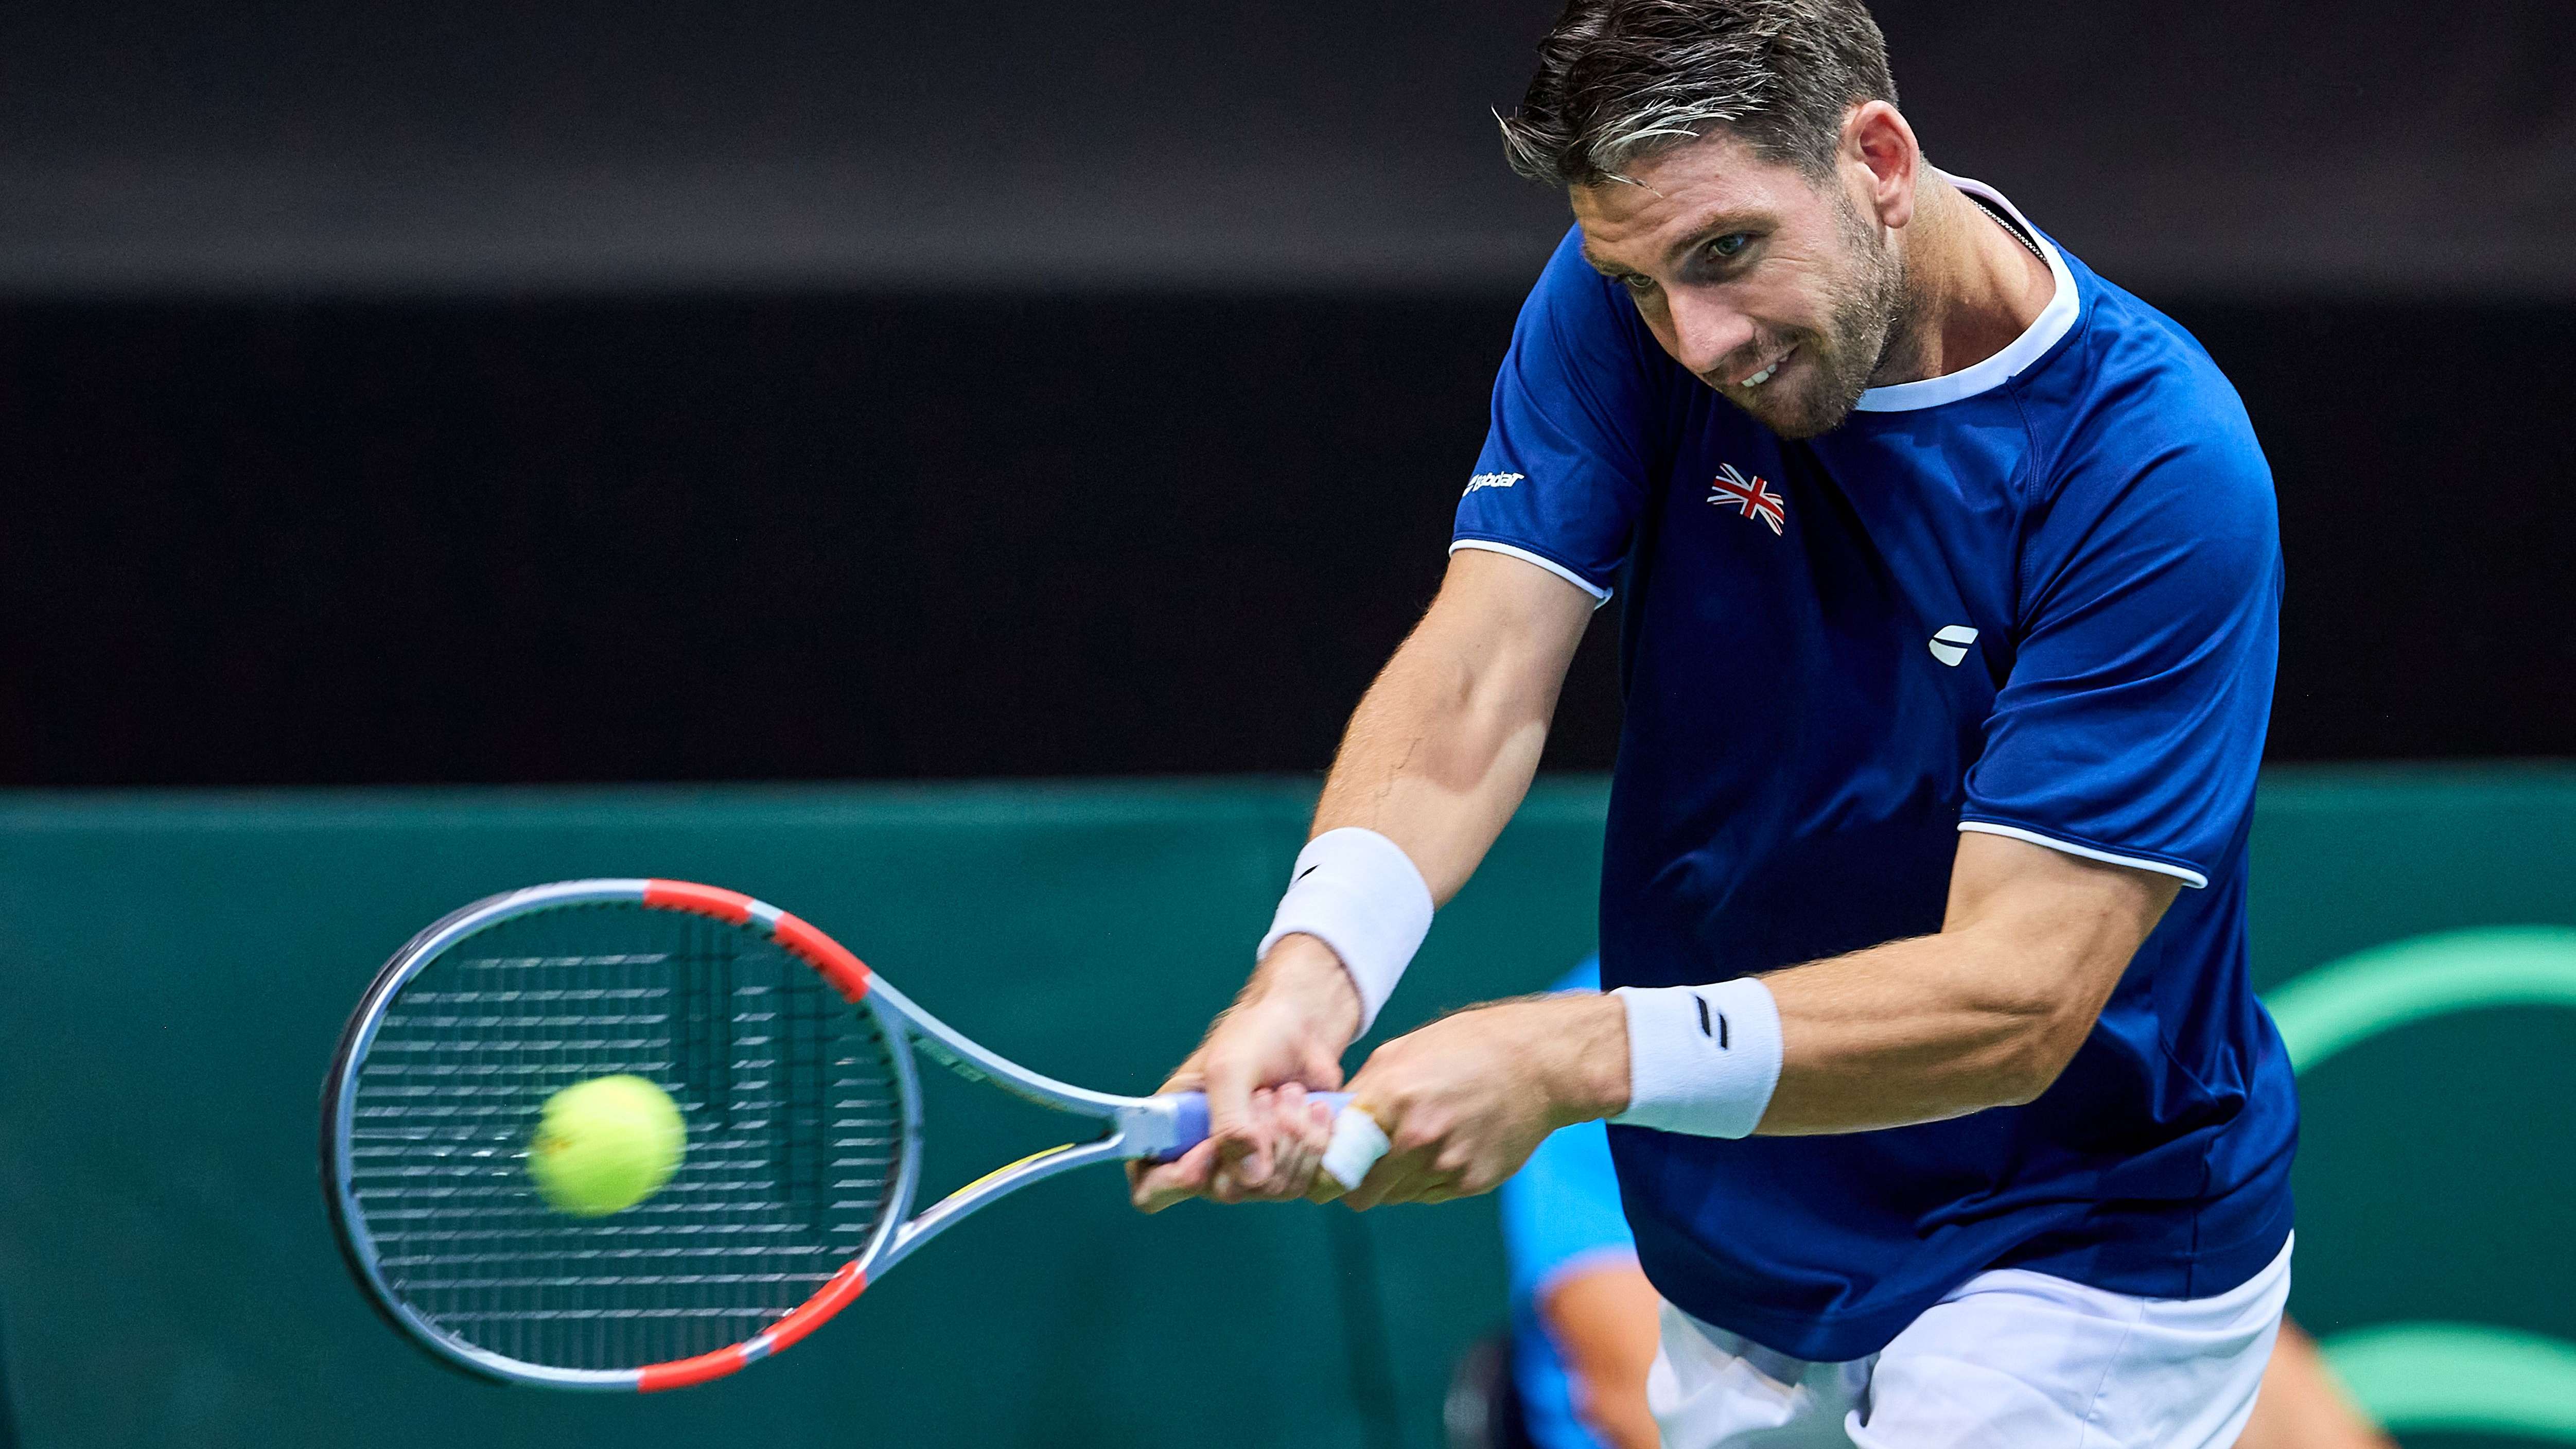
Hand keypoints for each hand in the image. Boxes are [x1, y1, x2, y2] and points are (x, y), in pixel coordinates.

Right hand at [1126, 934, 1361, 1211]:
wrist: (1303, 1026)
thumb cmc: (1254, 1037)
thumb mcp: (1230, 1069)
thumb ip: (1230, 1122)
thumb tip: (1250, 1177)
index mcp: (1172, 1133)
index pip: (1152, 1189)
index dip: (1177, 1181)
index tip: (1210, 1148)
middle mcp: (1209, 1160)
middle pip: (1226, 1191)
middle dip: (1258, 1141)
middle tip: (1265, 1095)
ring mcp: (1251, 1167)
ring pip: (1273, 1188)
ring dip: (1292, 1137)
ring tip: (1289, 1092)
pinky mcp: (1290, 1166)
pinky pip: (1308, 1183)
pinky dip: (1317, 1144)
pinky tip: (1317, 1109)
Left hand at [1329, 991, 1628, 1208]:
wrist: (1537, 1064)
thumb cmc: (1464, 1048)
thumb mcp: (1400, 1053)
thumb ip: (1360, 1093)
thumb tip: (1326, 1124)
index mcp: (1390, 1099)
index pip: (1334, 1162)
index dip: (1323, 1170)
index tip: (1324, 1168)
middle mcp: (1416, 1138)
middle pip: (1360, 1193)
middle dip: (1355, 1182)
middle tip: (1363, 1163)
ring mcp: (1446, 1164)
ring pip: (1394, 1198)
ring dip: (1392, 1181)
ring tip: (1412, 1144)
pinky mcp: (1471, 1182)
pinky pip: (1429, 1195)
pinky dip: (1426, 1179)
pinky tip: (1444, 1146)